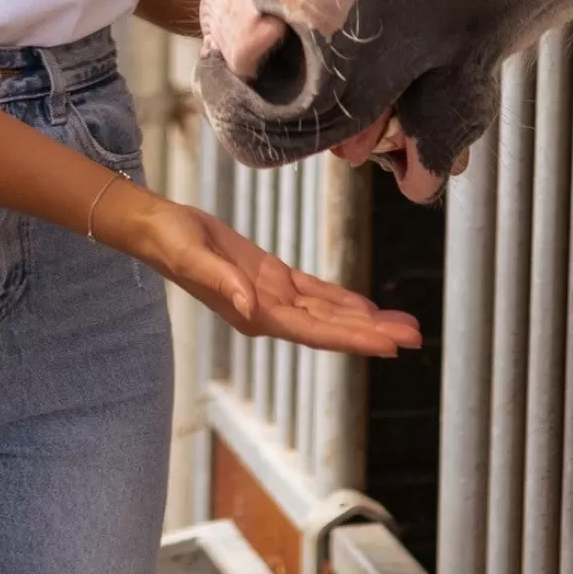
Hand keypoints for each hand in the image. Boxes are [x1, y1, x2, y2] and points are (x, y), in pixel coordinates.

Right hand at [145, 203, 421, 358]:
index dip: (353, 337)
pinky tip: (368, 306)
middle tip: (415, 337)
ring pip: (330, 312)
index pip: (315, 330)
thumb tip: (253, 310)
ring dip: (367, 319)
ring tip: (404, 324)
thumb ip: (223, 283)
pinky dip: (343, 300)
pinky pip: (316, 293)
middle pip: (332, 327)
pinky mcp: (271, 277)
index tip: (388, 344)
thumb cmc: (171, 243)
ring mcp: (271, 297)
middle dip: (373, 332)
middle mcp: (269, 312)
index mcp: (255, 313)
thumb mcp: (193, 258)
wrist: (157, 230)